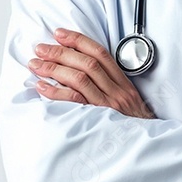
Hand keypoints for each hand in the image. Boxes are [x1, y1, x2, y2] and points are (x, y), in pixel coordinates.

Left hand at [27, 29, 154, 117]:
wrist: (146, 148)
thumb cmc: (132, 126)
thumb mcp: (127, 101)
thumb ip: (109, 86)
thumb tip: (80, 71)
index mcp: (122, 84)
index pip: (100, 53)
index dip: (78, 40)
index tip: (59, 34)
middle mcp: (116, 92)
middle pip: (87, 64)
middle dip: (61, 52)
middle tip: (41, 49)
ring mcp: (107, 106)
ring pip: (79, 79)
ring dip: (54, 69)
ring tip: (36, 65)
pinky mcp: (98, 119)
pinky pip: (74, 101)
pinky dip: (55, 92)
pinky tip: (42, 86)